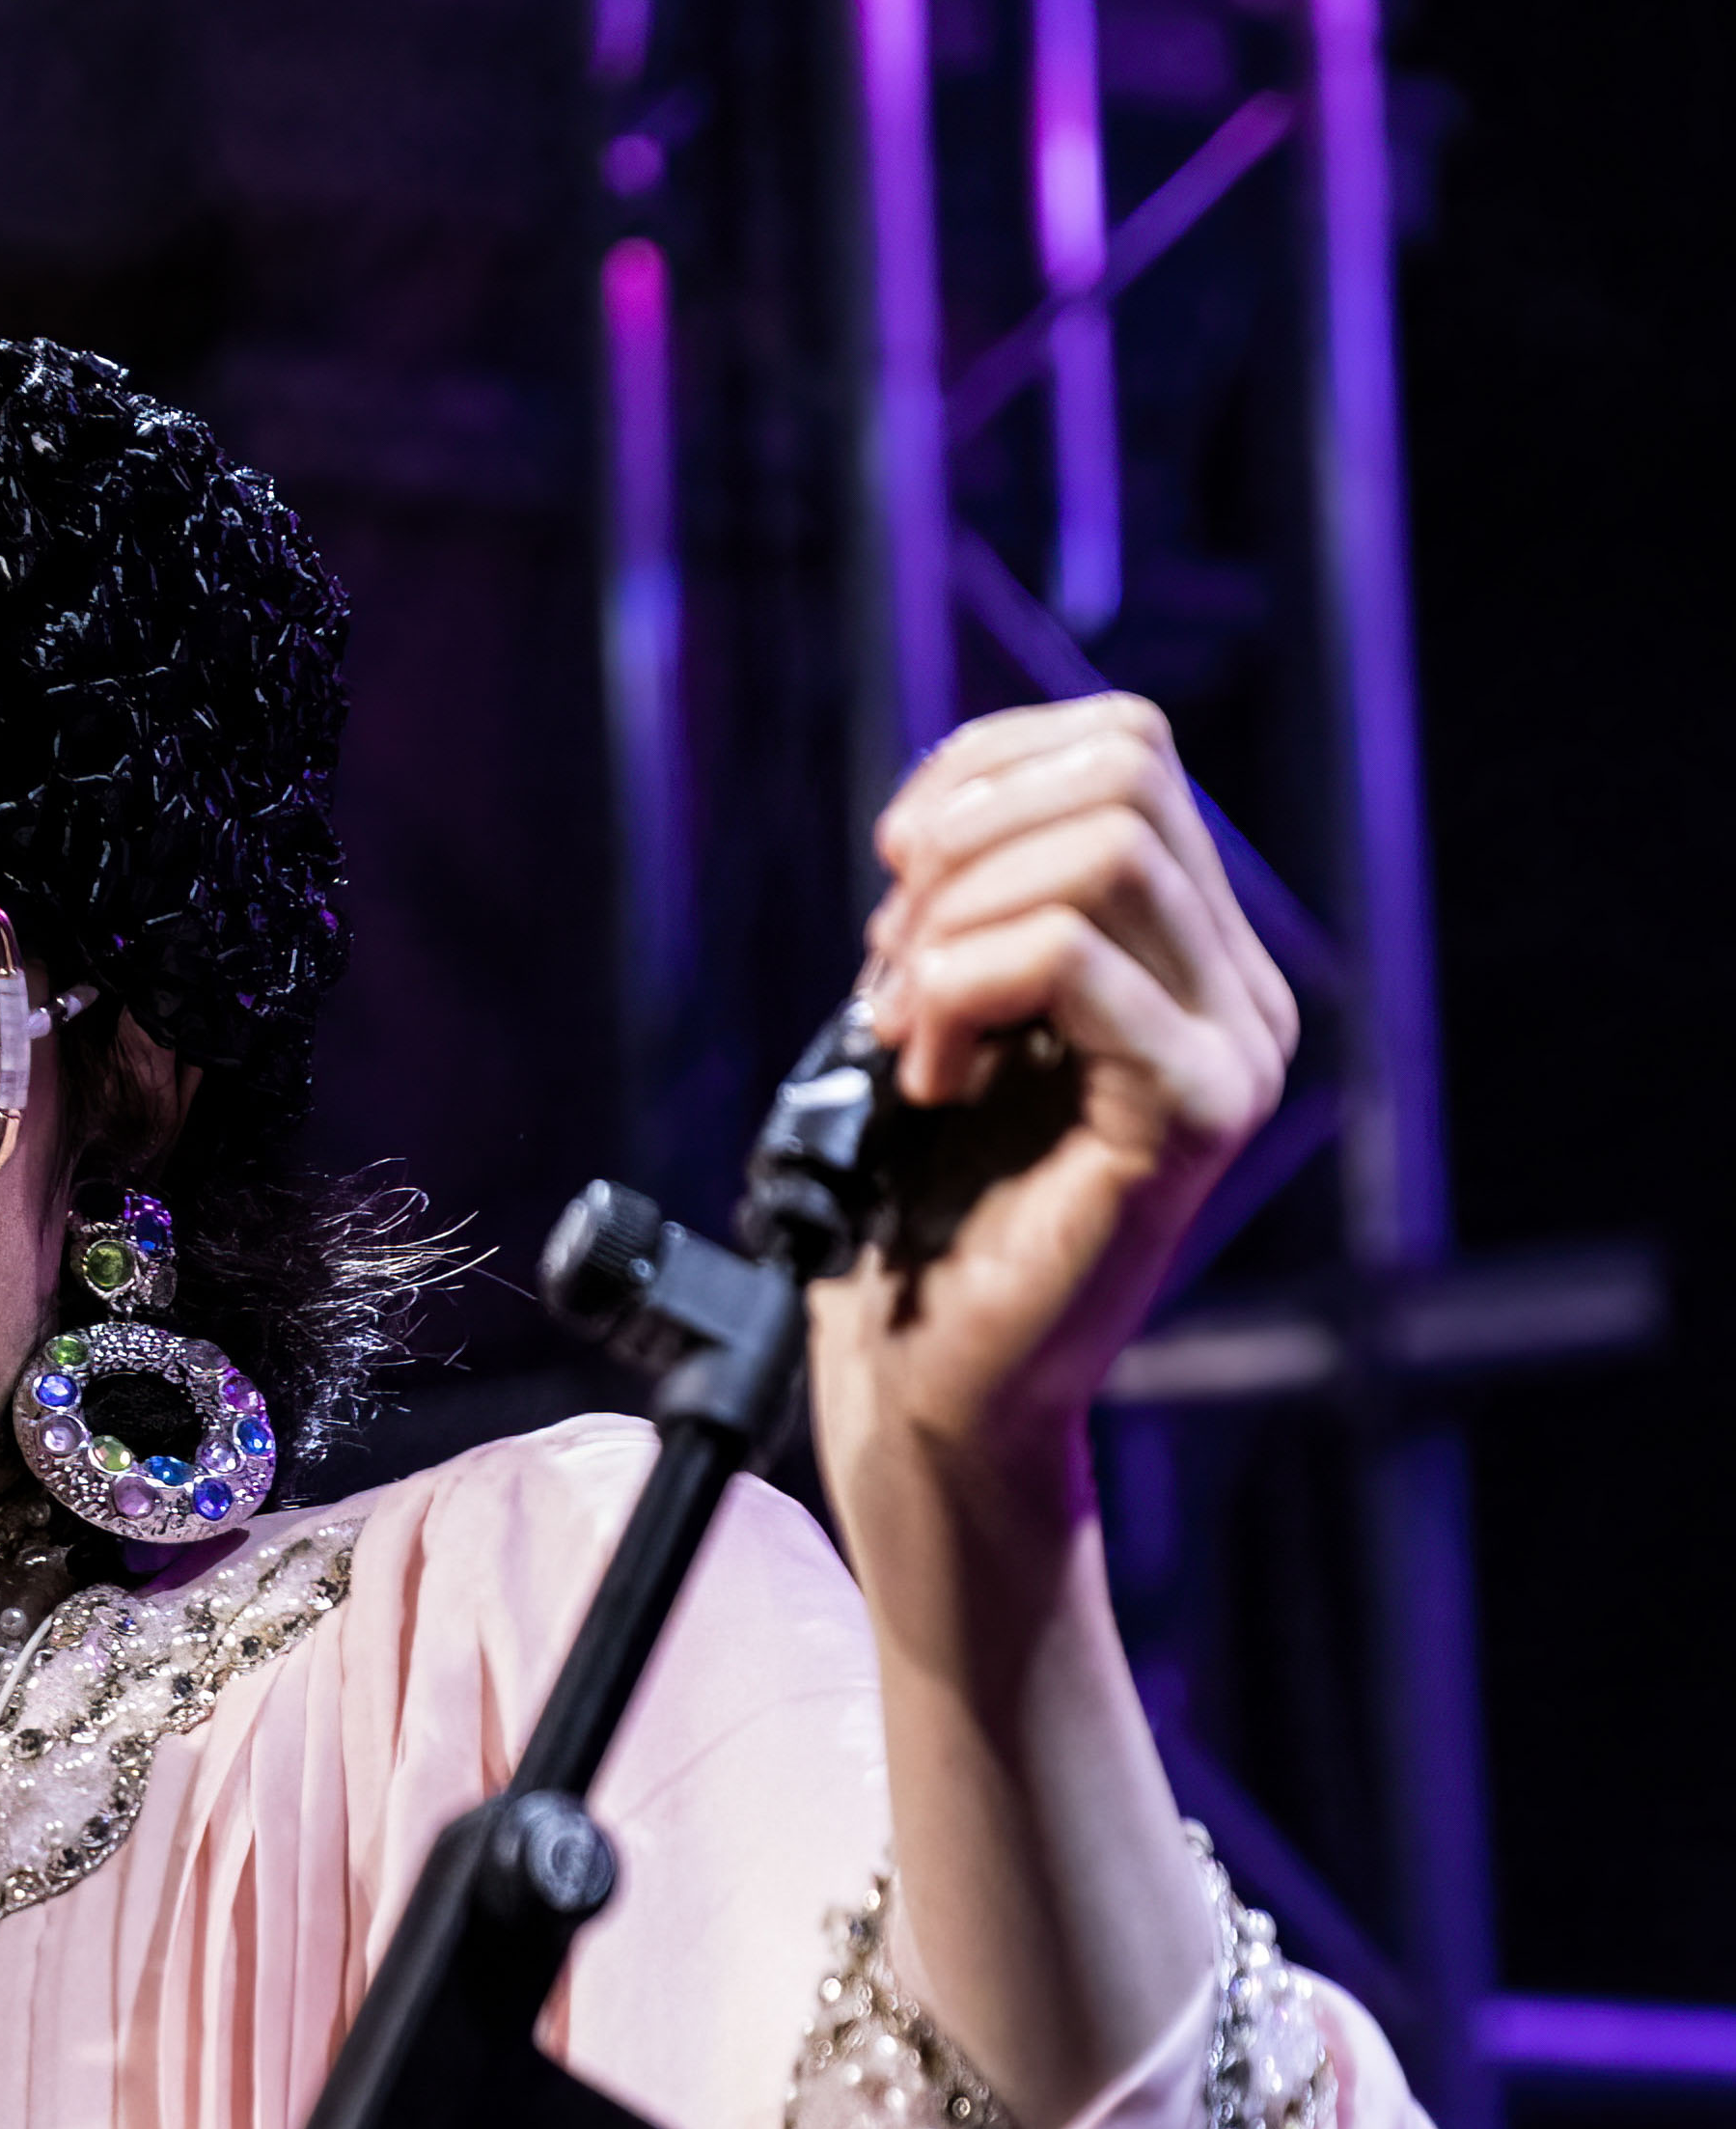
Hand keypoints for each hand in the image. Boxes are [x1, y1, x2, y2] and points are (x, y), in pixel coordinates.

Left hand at [810, 693, 1296, 1594]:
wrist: (928, 1384)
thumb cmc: (921, 1217)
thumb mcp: (939, 1015)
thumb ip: (975, 901)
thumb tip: (945, 809)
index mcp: (1190, 951)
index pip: (1125, 745)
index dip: (988, 768)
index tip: (897, 873)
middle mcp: (1239, 991)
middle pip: (1124, 773)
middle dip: (967, 845)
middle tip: (889, 968)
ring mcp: (1234, 1050)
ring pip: (1104, 851)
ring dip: (955, 926)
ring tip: (904, 1035)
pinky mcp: (1193, 1113)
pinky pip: (1075, 961)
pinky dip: (964, 993)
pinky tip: (929, 1079)